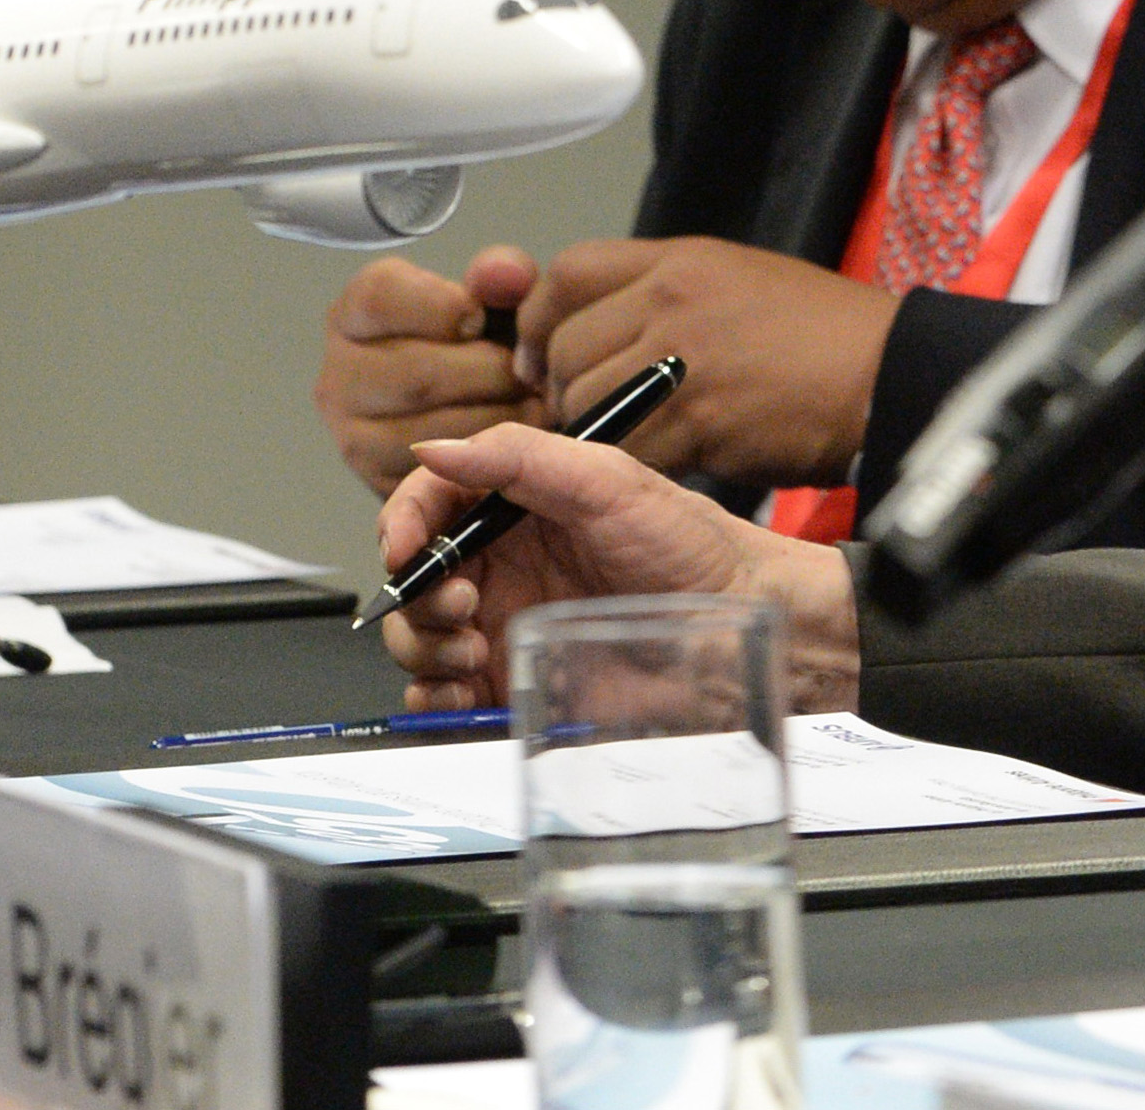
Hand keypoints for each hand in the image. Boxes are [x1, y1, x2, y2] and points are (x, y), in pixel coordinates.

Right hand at [316, 247, 547, 495]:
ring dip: (495, 416)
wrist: (474, 410)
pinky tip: (513, 438)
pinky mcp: (380, 482)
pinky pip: (436, 475)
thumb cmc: (481, 341)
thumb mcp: (493, 295)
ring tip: (530, 401)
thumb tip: (504, 274)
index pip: (377, 298)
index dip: (439, 306)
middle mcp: (339, 375)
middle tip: (529, 370)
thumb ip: (501, 273)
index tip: (480, 318)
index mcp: (355, 313)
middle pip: (414, 374)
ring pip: (427, 430)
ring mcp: (353, 435)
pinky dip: (485, 456)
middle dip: (489, 372)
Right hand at [372, 425, 862, 712]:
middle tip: (463, 606)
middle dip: (417, 593)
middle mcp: (503, 563)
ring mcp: (505, 624)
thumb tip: (434, 448)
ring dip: (423, 645)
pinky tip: (461, 690)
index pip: (431, 504)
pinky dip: (434, 695)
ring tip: (472, 650)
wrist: (741, 622)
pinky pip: (444, 692)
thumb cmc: (690, 546)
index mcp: (517, 507)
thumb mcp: (608, 482)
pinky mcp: (514, 681)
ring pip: (419, 635)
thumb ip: (519, 457)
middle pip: (414, 575)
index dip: (403, 523)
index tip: (403, 548)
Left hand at [516, 236, 902, 483]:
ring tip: (620, 442)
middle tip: (581, 412)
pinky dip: (630, 466)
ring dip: (590, 431)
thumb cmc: (827, 335)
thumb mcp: (742, 280)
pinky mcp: (699, 419)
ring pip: (586, 400)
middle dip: (561, 385)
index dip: (539, 316)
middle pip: (567, 342)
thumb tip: (610, 330)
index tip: (542, 351)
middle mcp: (673, 298)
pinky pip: (628, 449)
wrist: (888, 373)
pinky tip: (657, 466)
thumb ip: (671, 295)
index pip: (570, 269)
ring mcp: (682, 358)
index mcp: (681, 260)